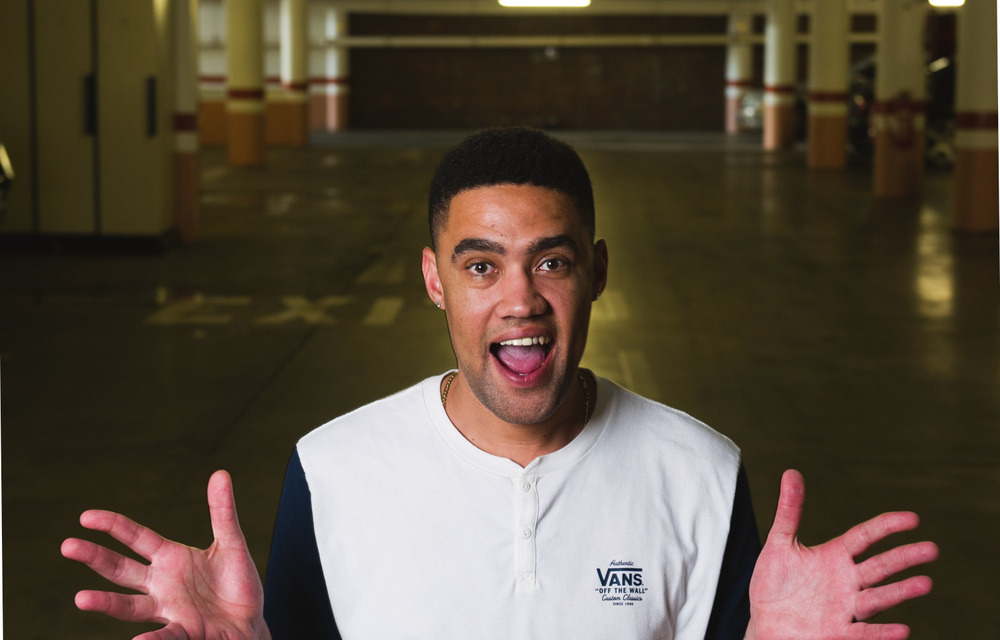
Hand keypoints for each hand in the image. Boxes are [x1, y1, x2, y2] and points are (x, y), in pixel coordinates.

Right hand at [61, 470, 270, 639]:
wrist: (250, 622)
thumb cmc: (235, 584)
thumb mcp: (232, 543)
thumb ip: (223, 512)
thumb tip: (221, 473)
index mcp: (171, 558)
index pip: (136, 538)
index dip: (113, 526)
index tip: (86, 517)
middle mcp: (161, 584)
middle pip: (121, 570)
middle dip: (95, 557)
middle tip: (67, 545)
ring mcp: (169, 610)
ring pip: (130, 607)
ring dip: (107, 603)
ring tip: (81, 598)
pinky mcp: (185, 631)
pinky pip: (166, 636)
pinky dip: (152, 639)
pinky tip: (139, 639)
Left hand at [746, 470, 937, 639]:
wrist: (764, 621)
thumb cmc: (775, 582)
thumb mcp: (779, 543)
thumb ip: (789, 510)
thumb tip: (791, 472)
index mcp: (835, 556)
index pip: (865, 536)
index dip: (887, 526)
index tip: (913, 518)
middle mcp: (846, 580)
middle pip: (880, 566)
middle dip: (905, 557)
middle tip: (932, 549)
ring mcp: (845, 607)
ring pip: (877, 598)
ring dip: (901, 592)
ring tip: (926, 583)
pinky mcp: (837, 632)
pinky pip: (863, 633)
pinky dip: (881, 632)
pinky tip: (903, 629)